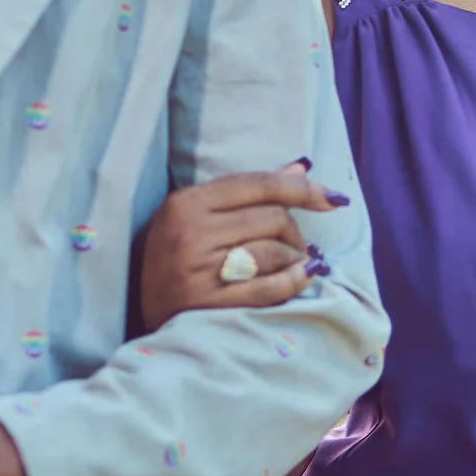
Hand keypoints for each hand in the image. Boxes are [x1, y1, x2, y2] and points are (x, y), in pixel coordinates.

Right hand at [137, 161, 341, 331]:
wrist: (140, 308)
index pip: (259, 185)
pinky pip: (269, 288)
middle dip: (294, 231)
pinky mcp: (209, 305)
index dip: (303, 189)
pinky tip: (303, 277)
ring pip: (274, 252)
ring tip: (294, 263)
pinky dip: (294, 281)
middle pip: (272, 218)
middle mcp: (191, 233)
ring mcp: (199, 271)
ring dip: (295, 258)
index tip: (334, 198)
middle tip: (295, 244)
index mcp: (186, 202)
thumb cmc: (174, 254)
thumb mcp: (197, 214)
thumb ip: (247, 192)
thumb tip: (301, 167)